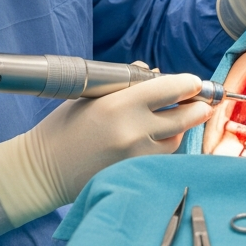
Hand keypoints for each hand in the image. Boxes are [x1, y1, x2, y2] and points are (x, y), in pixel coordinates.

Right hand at [0, 73, 209, 224]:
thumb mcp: (92, 95)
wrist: (43, 170)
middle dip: (198, 107)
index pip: (171, 88)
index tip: (195, 83)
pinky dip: (164, 146)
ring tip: (169, 121)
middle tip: (202, 103)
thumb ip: (126, 82)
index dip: (189, 84)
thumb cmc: (64, 127)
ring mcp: (137, 156)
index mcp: (119, 104)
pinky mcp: (136, 173)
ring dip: (179, 128)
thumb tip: (155, 71)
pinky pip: (163, 156)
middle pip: (185, 116)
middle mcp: (133, 131)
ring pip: (177, 138)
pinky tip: (154, 139)